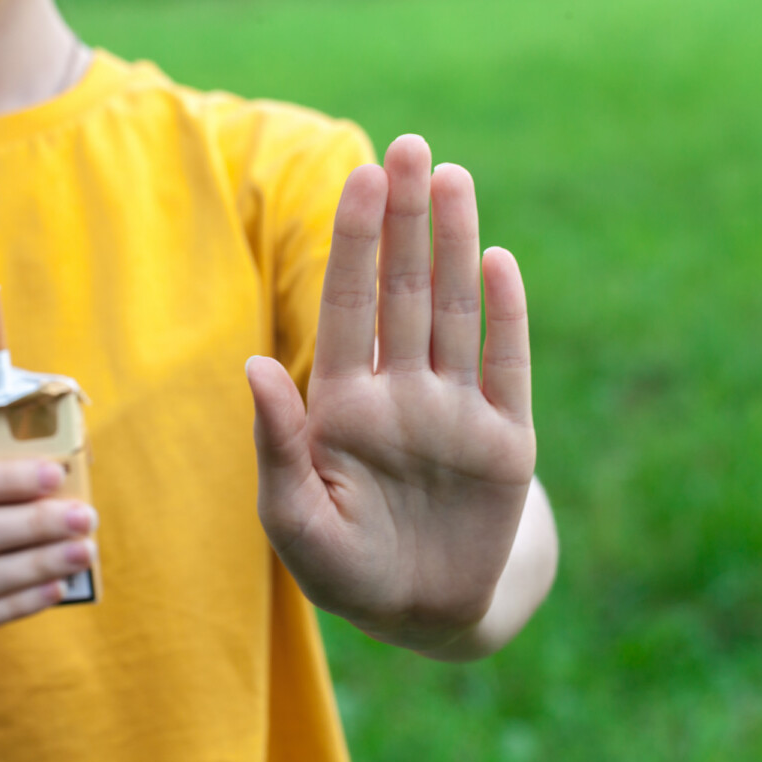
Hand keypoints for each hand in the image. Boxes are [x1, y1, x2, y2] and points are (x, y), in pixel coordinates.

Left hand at [245, 134, 535, 651]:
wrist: (421, 612)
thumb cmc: (343, 567)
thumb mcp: (293, 517)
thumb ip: (275, 442)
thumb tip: (254, 364)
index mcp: (342, 405)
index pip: (347, 308)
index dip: (354, 244)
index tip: (361, 179)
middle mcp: (398, 393)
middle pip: (402, 291)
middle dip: (405, 221)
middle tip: (411, 149)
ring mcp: (453, 411)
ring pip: (453, 312)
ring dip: (454, 246)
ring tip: (454, 179)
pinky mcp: (504, 440)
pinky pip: (507, 366)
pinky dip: (505, 317)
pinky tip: (497, 262)